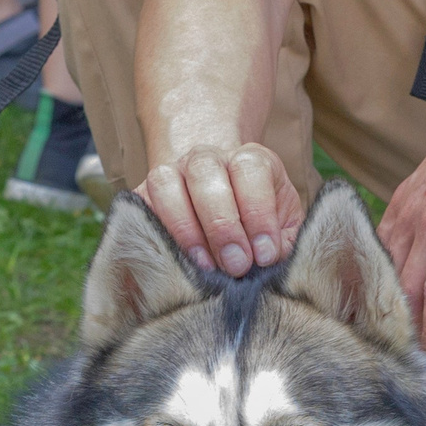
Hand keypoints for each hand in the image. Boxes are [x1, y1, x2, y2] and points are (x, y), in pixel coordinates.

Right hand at [143, 143, 304, 277]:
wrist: (219, 207)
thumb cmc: (255, 222)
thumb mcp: (282, 225)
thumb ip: (284, 241)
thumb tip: (273, 260)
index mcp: (249, 159)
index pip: (250, 170)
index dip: (258, 213)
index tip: (265, 255)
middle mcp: (206, 158)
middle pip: (205, 173)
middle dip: (222, 224)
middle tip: (236, 265)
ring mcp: (170, 173)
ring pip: (166, 184)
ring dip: (185, 228)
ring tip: (205, 266)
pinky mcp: (143, 195)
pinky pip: (140, 207)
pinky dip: (156, 233)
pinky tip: (175, 261)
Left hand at [377, 71, 425, 366]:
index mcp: (404, 200)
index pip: (375, 262)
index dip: (372, 302)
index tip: (372, 336)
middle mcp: (408, 210)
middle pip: (382, 282)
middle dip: (380, 328)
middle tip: (378, 368)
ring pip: (406, 292)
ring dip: (404, 338)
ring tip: (404, 373)